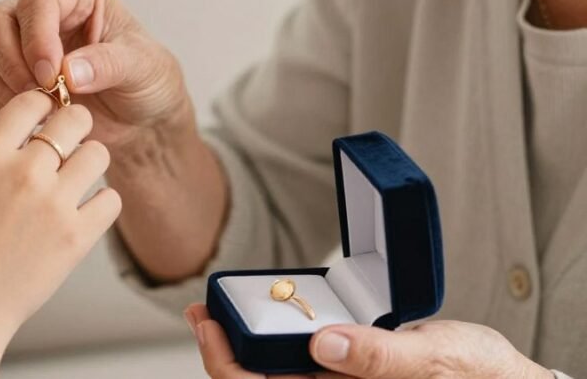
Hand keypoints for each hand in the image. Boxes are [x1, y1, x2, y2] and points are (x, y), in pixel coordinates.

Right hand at [0, 0, 191, 149]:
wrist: (141, 120)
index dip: (37, 38)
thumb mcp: (142, 68)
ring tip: (42, 108)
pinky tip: (33, 115)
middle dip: (11, 63)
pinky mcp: (4, 73)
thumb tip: (68, 71)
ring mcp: (16, 40)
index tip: (51, 76)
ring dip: (2, 84)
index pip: (37, 1)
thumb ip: (108, 64)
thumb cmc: (147, 81)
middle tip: (41, 96)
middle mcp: (39, 9)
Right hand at [0, 91, 121, 356]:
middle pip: (74, 120)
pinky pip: (111, 200)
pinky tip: (85, 207)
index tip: (38, 118)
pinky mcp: (76, 237)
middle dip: (72, 123)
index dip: (38, 104)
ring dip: (89, 158)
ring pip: (98, 154)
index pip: (31, 101)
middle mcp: (25, 173)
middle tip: (66, 138)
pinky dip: (103, 200)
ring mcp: (55, 205)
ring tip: (76, 173)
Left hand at [184, 303, 553, 378]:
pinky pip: (298, 369)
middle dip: (222, 356)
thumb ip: (382, 356)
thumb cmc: (484, 378)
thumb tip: (325, 345)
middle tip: (201, 313)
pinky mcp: (347, 378)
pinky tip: (264, 321)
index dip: (228, 367)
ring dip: (241, 351)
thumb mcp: (438, 358)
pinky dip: (271, 346)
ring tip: (218, 314)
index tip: (209, 326)